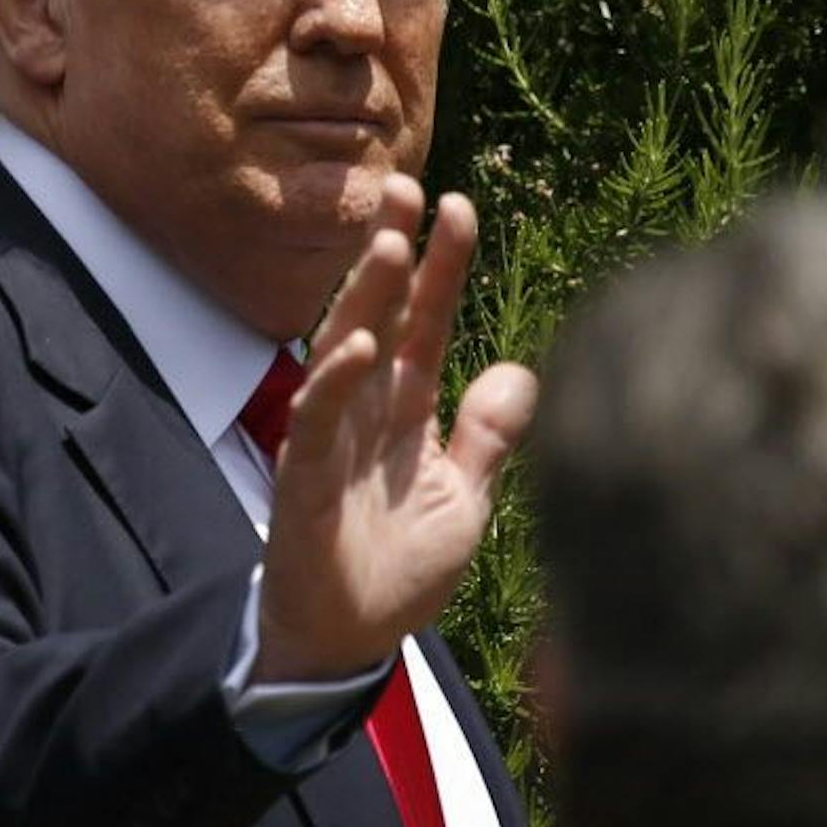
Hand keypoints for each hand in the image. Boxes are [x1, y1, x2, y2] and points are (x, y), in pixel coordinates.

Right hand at [253, 175, 537, 683]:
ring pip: (344, 348)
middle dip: (395, 251)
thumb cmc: (397, 569)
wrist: (346, 641)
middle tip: (409, 186)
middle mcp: (366, 409)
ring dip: (367, 296)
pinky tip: (361, 345)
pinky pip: (316, 418)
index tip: (459, 206)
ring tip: (392, 244)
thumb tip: (522, 371)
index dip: (443, 267)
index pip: (427, 321)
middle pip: (380, 314)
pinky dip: (334, 381)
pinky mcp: (304, 476)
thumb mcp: (464, 501)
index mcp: (405, 408)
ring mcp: (330, 437)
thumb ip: (488, 437)